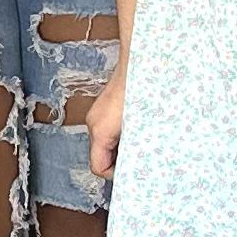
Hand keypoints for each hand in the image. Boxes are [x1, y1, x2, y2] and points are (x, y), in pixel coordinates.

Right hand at [86, 45, 132, 180]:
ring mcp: (97, 115)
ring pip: (106, 144)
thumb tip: (142, 165)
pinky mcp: (104, 109)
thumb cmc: (142, 91)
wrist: (140, 61)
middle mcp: (94, 124)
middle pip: (101, 156)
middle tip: (141, 158)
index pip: (99, 168)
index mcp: (100, 131)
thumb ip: (137, 149)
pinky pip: (109, 131)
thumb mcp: (143, 128)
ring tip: (142, 141)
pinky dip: (121, 134)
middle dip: (120, 160)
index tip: (132, 172)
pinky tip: (138, 128)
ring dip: (122, 147)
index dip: (116, 174)